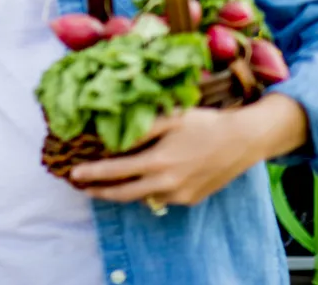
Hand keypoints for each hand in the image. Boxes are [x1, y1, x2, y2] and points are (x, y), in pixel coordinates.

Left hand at [68, 94, 307, 211]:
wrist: (243, 140)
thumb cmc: (205, 123)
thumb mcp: (170, 117)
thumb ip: (141, 127)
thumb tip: (115, 135)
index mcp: (158, 161)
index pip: (115, 171)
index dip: (92, 174)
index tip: (74, 175)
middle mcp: (166, 183)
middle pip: (123, 194)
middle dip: (100, 191)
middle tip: (83, 187)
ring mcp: (179, 195)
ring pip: (142, 198)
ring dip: (123, 192)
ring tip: (106, 185)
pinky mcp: (190, 199)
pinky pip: (161, 198)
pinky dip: (148, 190)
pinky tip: (143, 180)